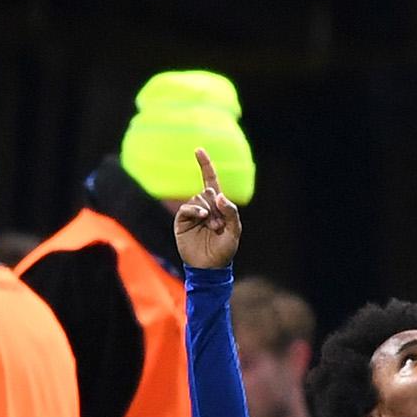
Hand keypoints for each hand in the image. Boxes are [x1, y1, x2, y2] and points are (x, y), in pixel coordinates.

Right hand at [174, 148, 241, 268]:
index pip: (210, 181)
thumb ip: (231, 212)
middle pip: (208, 192)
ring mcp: (192, 213)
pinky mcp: (182, 220)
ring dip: (208, 211)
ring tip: (213, 228)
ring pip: (198, 198)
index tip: (198, 149)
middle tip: (220, 225)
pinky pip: (187, 207)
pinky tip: (202, 217)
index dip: (205, 165)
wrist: (209, 267)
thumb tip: (219, 195)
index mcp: (218, 207)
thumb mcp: (235, 231)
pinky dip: (195, 209)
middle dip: (217, 206)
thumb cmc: (224, 250)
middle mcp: (204, 207)